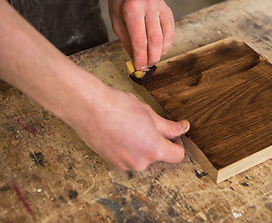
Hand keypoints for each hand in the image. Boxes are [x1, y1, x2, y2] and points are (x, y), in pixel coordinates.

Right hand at [73, 85, 189, 170]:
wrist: (88, 108)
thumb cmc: (118, 107)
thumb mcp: (150, 114)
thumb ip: (169, 127)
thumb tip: (182, 129)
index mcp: (154, 150)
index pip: (177, 155)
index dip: (178, 143)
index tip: (174, 134)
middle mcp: (140, 162)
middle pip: (158, 155)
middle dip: (157, 141)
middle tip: (148, 123)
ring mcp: (125, 164)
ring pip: (142, 156)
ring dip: (142, 145)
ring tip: (131, 126)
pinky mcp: (112, 162)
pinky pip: (128, 157)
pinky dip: (128, 147)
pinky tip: (120, 132)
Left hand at [108, 0, 174, 69]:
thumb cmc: (120, 3)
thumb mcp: (116, 22)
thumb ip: (127, 42)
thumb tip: (136, 61)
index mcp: (132, 9)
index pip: (139, 40)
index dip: (141, 58)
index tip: (139, 68)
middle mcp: (149, 7)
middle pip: (154, 40)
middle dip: (151, 58)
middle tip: (146, 66)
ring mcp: (160, 8)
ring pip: (165, 37)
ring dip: (160, 53)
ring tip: (152, 59)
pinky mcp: (168, 10)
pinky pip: (171, 32)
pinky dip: (166, 44)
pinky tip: (160, 50)